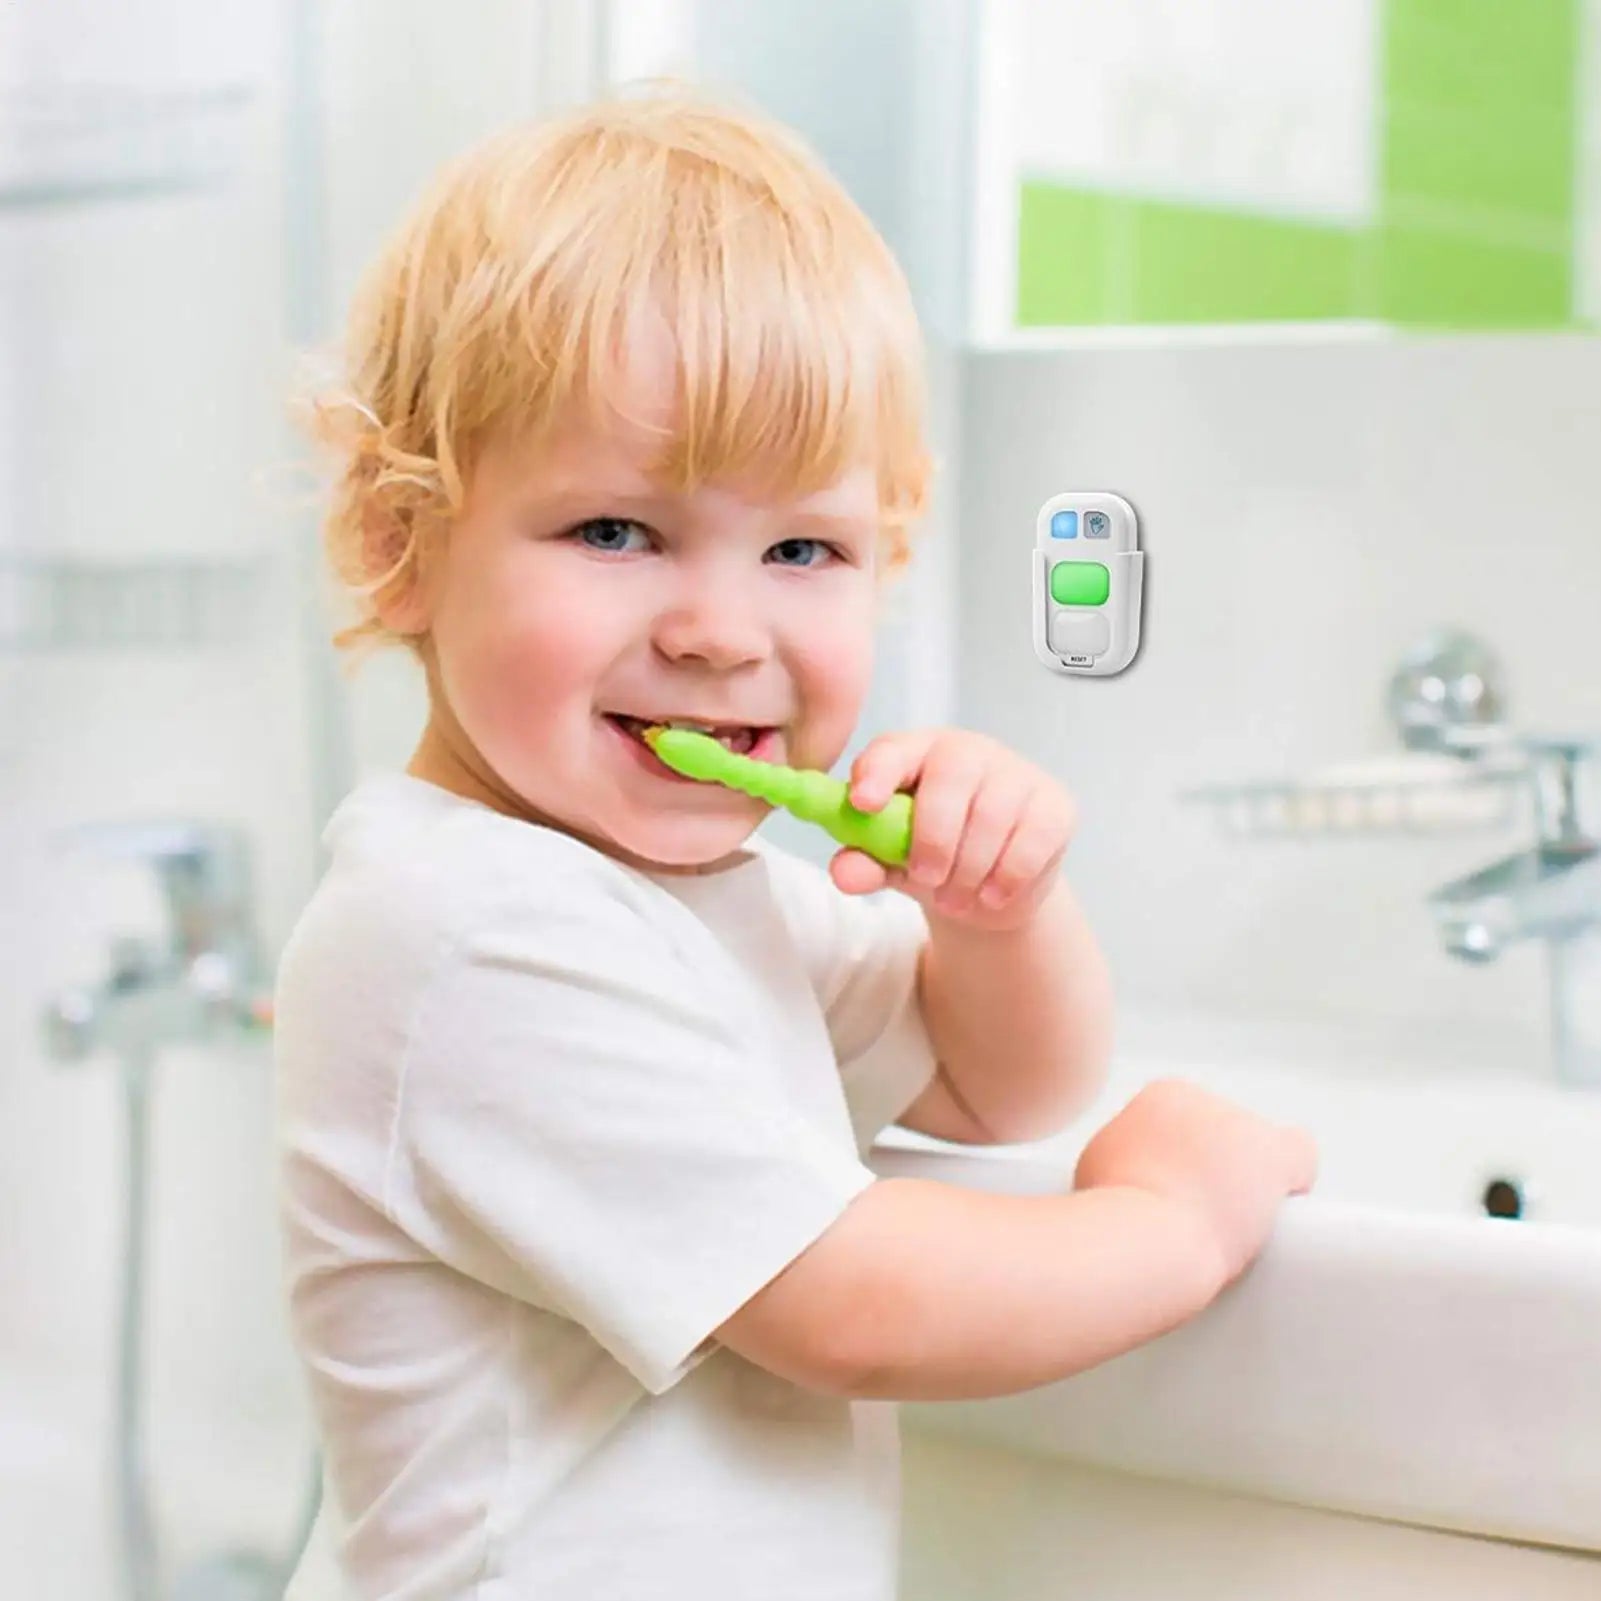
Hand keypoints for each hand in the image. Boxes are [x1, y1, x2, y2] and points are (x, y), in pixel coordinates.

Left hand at [830, 727, 1077, 932]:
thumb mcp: (889, 863)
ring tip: (953, 899)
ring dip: (968, 871)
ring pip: (992, 817)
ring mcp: (1016, 773)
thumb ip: (863, 862)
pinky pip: (1031, 842)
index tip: (862, 803)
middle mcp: (967, 751)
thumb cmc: (930, 857)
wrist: (989, 889)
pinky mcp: (1055, 806)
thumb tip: (844, 872)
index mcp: (915, 753)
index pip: (893, 750)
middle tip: (925, 878)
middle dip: (933, 839)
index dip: (877, 772)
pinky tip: (991, 895)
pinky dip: (1006, 878)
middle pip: (950, 778)